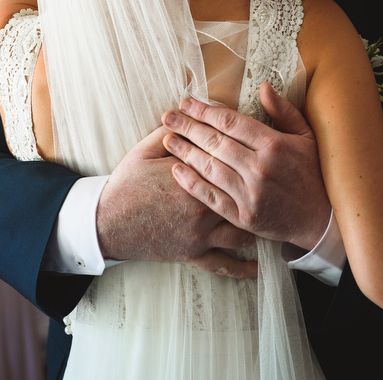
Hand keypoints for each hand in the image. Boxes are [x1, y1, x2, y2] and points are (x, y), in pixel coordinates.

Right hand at [97, 127, 256, 278]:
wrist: (107, 222)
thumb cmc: (126, 183)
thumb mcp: (145, 150)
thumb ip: (170, 132)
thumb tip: (188, 115)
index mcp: (193, 177)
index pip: (227, 159)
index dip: (243, 149)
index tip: (255, 143)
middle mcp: (203, 206)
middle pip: (241, 192)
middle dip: (258, 183)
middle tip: (275, 175)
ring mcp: (201, 234)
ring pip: (242, 228)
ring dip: (257, 221)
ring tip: (271, 212)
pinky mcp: (194, 254)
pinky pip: (225, 264)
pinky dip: (244, 267)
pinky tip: (259, 265)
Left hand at [163, 83, 330, 250]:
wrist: (323, 221)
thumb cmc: (312, 173)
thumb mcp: (305, 137)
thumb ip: (283, 111)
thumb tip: (263, 86)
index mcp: (274, 145)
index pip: (230, 122)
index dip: (204, 110)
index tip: (186, 103)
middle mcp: (260, 168)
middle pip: (214, 142)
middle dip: (187, 126)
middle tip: (167, 116)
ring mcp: (251, 194)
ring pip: (209, 167)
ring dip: (184, 151)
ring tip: (167, 139)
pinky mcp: (243, 216)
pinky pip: (211, 197)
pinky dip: (191, 183)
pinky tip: (176, 170)